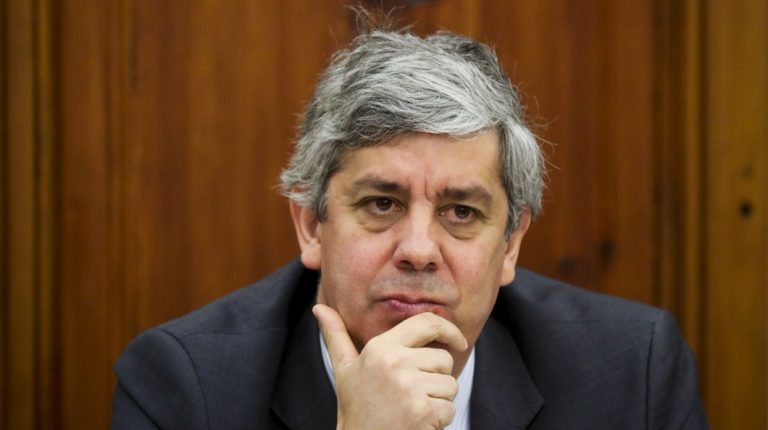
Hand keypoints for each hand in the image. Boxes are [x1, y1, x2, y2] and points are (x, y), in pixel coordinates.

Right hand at [313, 304, 467, 429]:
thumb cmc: (356, 409)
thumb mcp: (344, 371)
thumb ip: (336, 336)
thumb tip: (318, 308)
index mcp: (379, 348)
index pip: (427, 322)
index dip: (449, 329)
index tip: (459, 341)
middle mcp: (394, 362)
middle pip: (443, 359)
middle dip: (436, 379)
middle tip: (409, 397)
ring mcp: (408, 387)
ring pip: (450, 385)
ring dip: (438, 402)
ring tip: (411, 411)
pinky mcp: (422, 410)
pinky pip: (449, 408)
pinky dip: (439, 421)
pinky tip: (417, 425)